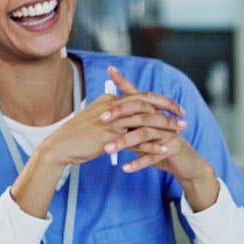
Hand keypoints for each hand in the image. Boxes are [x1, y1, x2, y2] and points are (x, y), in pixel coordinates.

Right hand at [9, 68, 187, 217]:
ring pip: (145, 119)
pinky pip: (137, 139)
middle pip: (147, 103)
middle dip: (168, 109)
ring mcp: (111, 121)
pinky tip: (164, 149)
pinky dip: (152, 144)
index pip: (140, 95)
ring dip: (165, 126)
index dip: (160, 100)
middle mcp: (112, 107)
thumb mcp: (97, 121)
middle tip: (183, 117)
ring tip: (180, 133)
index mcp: (110, 100)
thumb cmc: (77, 136)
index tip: (174, 107)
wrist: (59, 147)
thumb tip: (129, 118)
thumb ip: (113, 117)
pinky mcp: (109, 137)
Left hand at [100, 67, 218, 209]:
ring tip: (107, 149)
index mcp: (153, 113)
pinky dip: (138, 162)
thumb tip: (107, 121)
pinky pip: (154, 155)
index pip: (137, 95)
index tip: (110, 70)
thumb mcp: (144, 136)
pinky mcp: (173, 149)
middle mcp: (161, 119)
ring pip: (144, 134)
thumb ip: (130, 128)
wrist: (187, 164)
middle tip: (101, 118)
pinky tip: (125, 168)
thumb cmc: (162, 148)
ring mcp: (168, 133)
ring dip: (124, 142)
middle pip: (140, 111)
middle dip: (120, 113)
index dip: (124, 82)